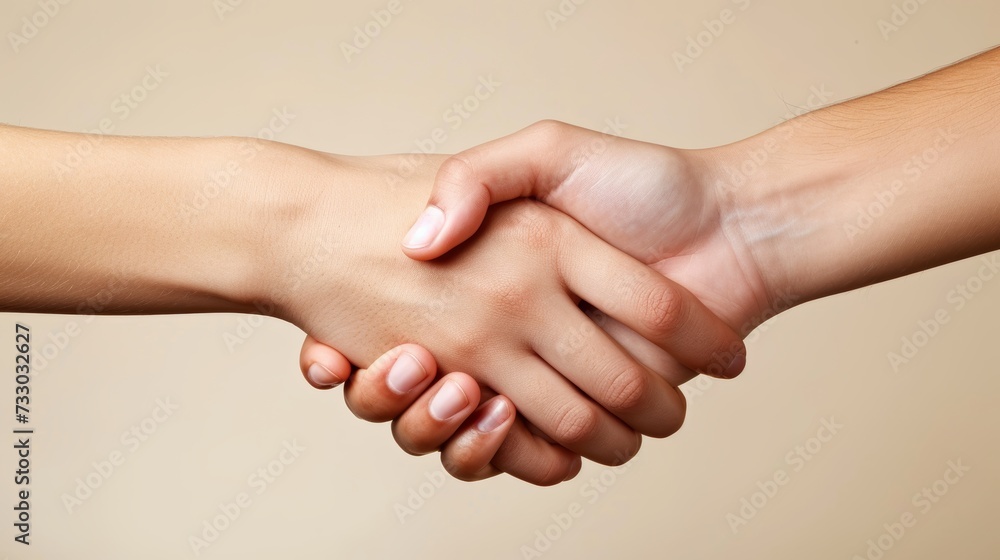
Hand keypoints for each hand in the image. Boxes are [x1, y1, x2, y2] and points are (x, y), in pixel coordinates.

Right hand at [271, 148, 743, 483]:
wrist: (737, 227)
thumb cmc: (649, 185)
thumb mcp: (550, 152)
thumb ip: (481, 175)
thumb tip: (422, 240)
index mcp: (494, 278)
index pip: (406, 325)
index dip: (361, 348)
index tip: (331, 349)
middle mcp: (515, 328)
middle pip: (428, 388)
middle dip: (399, 394)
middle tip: (402, 364)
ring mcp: (547, 372)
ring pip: (470, 430)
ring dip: (442, 427)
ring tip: (457, 388)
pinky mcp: (580, 409)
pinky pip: (525, 455)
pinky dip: (506, 456)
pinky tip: (496, 420)